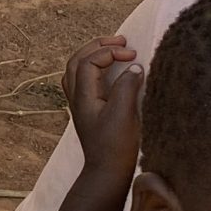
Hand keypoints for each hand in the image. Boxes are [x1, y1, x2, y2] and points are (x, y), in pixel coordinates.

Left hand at [64, 35, 142, 185]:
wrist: (106, 171)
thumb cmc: (115, 146)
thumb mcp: (124, 114)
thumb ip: (127, 86)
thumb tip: (134, 66)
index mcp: (83, 96)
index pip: (89, 61)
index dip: (110, 52)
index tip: (133, 54)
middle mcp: (76, 98)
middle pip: (77, 60)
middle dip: (97, 45)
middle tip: (121, 39)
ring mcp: (80, 104)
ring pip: (76, 69)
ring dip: (93, 54)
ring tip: (114, 48)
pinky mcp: (88, 110)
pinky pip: (83, 80)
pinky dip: (93, 67)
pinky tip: (108, 70)